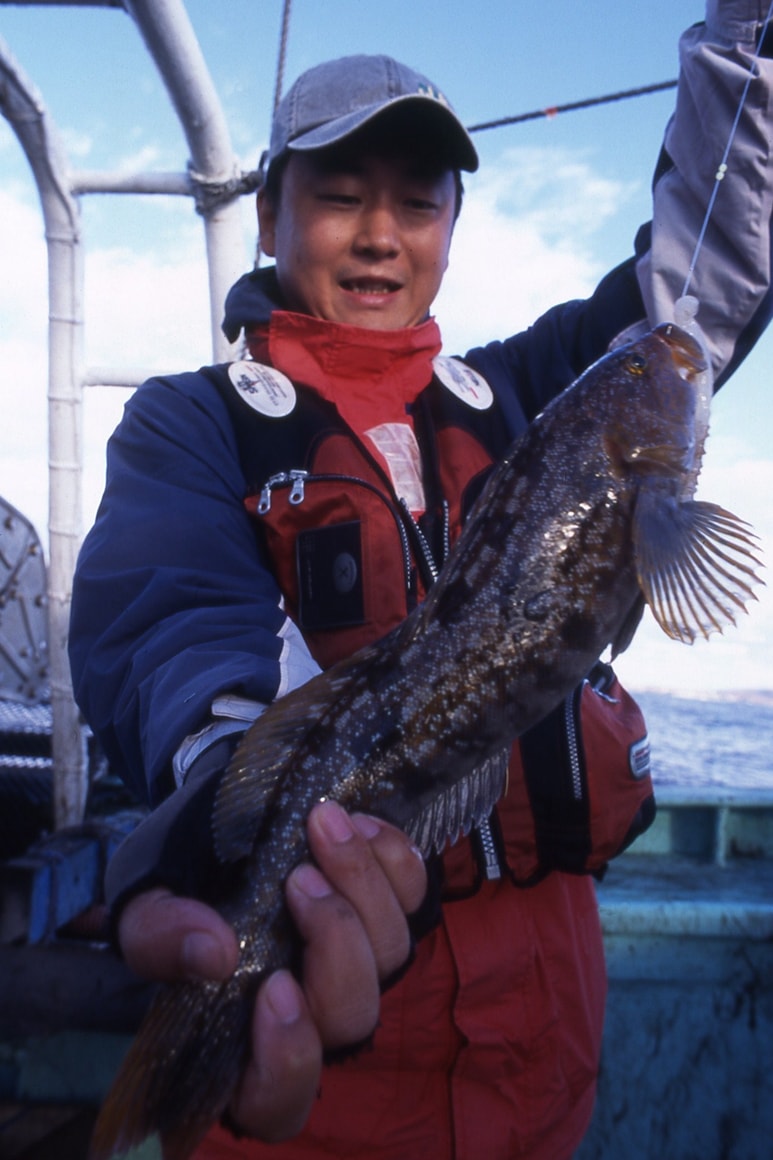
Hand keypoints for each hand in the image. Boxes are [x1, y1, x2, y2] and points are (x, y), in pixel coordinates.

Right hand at [117, 800, 426, 1142]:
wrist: (202, 829)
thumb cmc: (169, 886)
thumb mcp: (143, 909)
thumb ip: (160, 937)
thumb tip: (214, 954)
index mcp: (241, 1043)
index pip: (278, 1100)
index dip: (289, 1059)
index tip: (272, 987)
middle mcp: (311, 1014)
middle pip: (352, 1015)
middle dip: (336, 942)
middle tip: (298, 878)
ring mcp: (356, 962)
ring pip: (392, 952)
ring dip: (365, 885)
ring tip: (324, 826)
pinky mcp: (384, 907)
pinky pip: (413, 895)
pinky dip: (393, 857)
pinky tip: (356, 823)